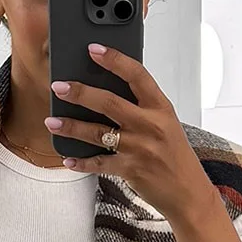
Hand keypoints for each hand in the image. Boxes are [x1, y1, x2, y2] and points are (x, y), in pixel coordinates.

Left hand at [44, 44, 211, 225]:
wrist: (189, 192)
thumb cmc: (175, 156)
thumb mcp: (166, 124)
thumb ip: (143, 107)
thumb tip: (108, 92)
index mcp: (160, 107)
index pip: (137, 75)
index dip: (114, 59)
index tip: (94, 49)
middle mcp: (150, 125)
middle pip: (109, 102)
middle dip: (80, 93)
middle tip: (59, 87)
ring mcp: (140, 148)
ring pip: (98, 132)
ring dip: (71, 127)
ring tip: (52, 122)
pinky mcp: (131, 169)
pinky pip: (99, 164)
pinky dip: (81, 162)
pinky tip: (68, 158)